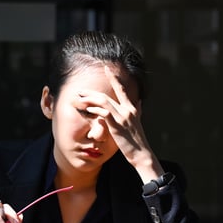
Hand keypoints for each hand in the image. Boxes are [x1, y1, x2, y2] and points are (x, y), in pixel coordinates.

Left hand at [76, 65, 163, 180]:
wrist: (141, 153)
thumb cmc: (137, 140)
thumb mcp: (138, 122)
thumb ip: (138, 111)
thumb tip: (139, 102)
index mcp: (132, 108)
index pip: (121, 89)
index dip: (114, 78)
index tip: (107, 68)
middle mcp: (127, 109)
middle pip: (107, 95)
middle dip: (92, 92)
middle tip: (81, 91)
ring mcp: (122, 117)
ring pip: (104, 102)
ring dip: (90, 99)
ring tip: (80, 99)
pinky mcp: (117, 125)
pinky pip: (104, 113)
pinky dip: (95, 109)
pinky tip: (88, 109)